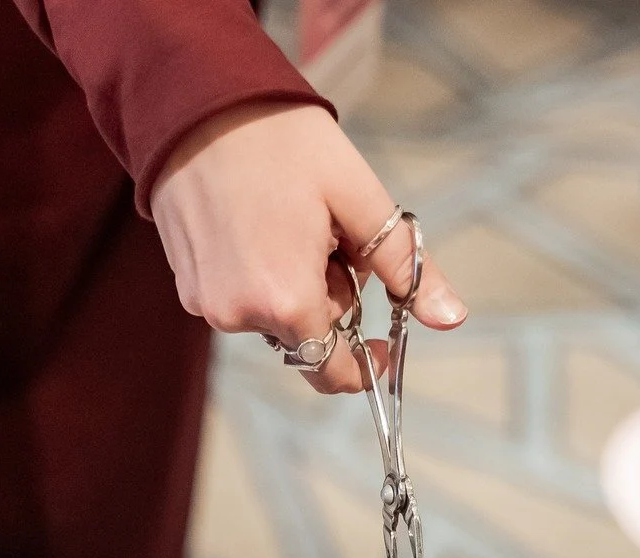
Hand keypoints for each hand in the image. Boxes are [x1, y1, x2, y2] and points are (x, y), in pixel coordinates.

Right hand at [150, 101, 465, 394]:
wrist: (197, 105)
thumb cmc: (281, 142)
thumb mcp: (359, 197)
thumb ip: (406, 265)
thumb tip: (450, 318)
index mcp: (285, 299)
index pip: (331, 370)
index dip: (364, 367)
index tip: (384, 347)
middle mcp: (239, 314)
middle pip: (306, 336)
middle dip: (330, 298)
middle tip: (331, 234)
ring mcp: (207, 303)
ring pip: (273, 317)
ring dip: (295, 285)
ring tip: (291, 221)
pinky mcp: (188, 287)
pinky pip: (241, 298)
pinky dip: (261, 275)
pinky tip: (261, 223)